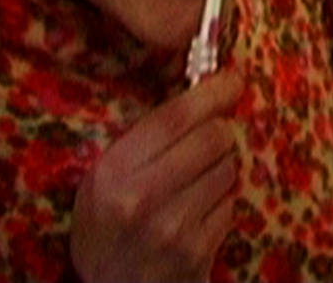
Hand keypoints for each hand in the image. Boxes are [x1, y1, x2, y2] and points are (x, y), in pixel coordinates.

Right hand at [70, 71, 243, 282]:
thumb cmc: (105, 229)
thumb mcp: (101, 179)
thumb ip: (142, 141)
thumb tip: (199, 95)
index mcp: (112, 171)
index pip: (175, 117)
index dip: (211, 92)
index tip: (232, 79)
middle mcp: (143, 198)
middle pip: (212, 137)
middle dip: (218, 131)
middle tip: (210, 137)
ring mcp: (174, 228)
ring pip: (228, 169)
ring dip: (221, 168)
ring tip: (197, 182)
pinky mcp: (199, 252)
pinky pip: (231, 205)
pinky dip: (222, 202)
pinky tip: (200, 211)